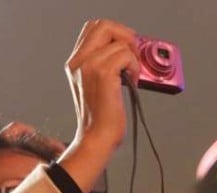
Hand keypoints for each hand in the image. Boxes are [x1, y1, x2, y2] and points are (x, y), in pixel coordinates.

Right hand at [61, 20, 139, 192]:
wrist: (97, 138)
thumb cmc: (102, 118)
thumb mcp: (100, 86)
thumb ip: (108, 66)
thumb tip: (130, 53)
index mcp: (76, 62)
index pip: (94, 28)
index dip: (117, 32)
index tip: (129, 48)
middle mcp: (79, 61)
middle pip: (104, 25)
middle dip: (126, 37)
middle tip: (134, 57)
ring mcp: (89, 66)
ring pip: (119, 42)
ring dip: (133, 58)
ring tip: (132, 76)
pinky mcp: (102, 74)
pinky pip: (126, 56)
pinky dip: (135, 67)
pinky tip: (132, 82)